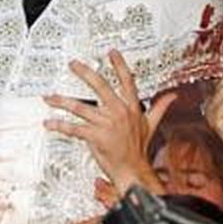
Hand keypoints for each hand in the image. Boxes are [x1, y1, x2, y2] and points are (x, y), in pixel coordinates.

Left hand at [46, 51, 174, 191]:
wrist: (133, 171)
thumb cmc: (139, 150)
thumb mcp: (151, 125)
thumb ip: (160, 107)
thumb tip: (172, 97)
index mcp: (131, 108)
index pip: (127, 81)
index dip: (120, 65)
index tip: (112, 53)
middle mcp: (119, 113)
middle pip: (101, 87)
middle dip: (85, 73)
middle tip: (74, 64)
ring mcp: (107, 124)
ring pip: (81, 108)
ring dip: (63, 102)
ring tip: (51, 97)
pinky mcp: (96, 137)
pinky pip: (75, 128)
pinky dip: (60, 126)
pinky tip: (50, 123)